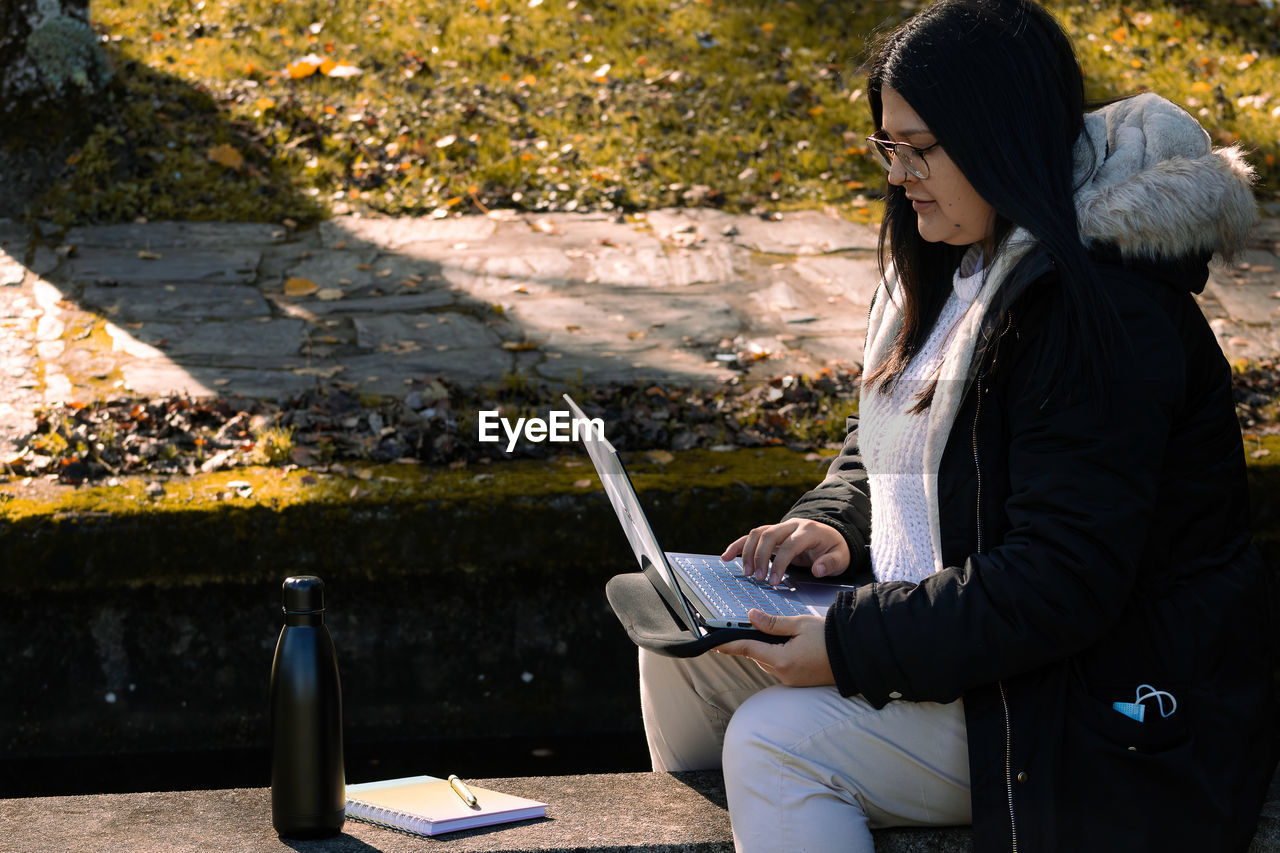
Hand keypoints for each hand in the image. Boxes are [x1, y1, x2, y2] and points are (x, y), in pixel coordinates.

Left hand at [715, 610, 834, 686]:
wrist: (854, 654)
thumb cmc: (829, 637)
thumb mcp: (800, 624)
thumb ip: (773, 622)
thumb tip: (752, 617)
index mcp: (781, 660)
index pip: (747, 649)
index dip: (728, 645)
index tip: (712, 643)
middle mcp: (784, 674)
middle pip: (758, 656)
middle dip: (752, 643)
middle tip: (745, 627)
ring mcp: (792, 680)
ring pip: (769, 662)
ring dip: (766, 649)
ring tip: (772, 633)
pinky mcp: (800, 682)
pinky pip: (781, 668)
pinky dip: (778, 656)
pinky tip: (786, 645)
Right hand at [723, 518, 849, 585]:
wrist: (831, 536)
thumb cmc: (835, 549)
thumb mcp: (841, 557)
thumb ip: (830, 563)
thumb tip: (817, 569)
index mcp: (808, 530)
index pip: (789, 545)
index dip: (779, 563)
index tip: (774, 582)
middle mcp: (792, 525)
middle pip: (769, 536)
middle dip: (760, 558)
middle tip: (758, 578)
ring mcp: (780, 527)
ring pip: (757, 533)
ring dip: (747, 553)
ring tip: (746, 573)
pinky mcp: (771, 533)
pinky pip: (751, 536)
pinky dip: (737, 545)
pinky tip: (726, 556)